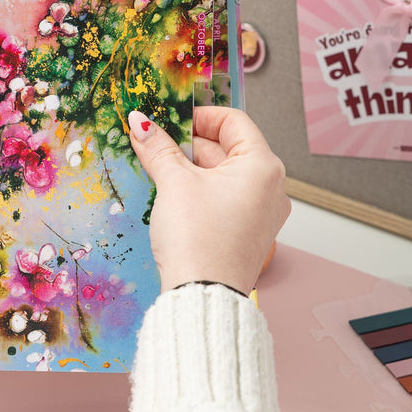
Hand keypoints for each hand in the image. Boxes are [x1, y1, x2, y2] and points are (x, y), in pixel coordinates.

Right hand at [128, 107, 290, 295]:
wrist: (203, 295)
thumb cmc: (198, 239)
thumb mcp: (174, 183)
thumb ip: (158, 148)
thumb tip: (141, 122)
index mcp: (262, 166)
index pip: (233, 121)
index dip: (199, 116)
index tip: (170, 120)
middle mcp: (271, 187)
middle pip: (227, 147)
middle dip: (189, 143)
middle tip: (156, 143)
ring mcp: (261, 211)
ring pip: (224, 174)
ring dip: (192, 166)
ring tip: (160, 168)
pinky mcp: (248, 231)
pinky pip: (225, 197)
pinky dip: (201, 189)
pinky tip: (174, 194)